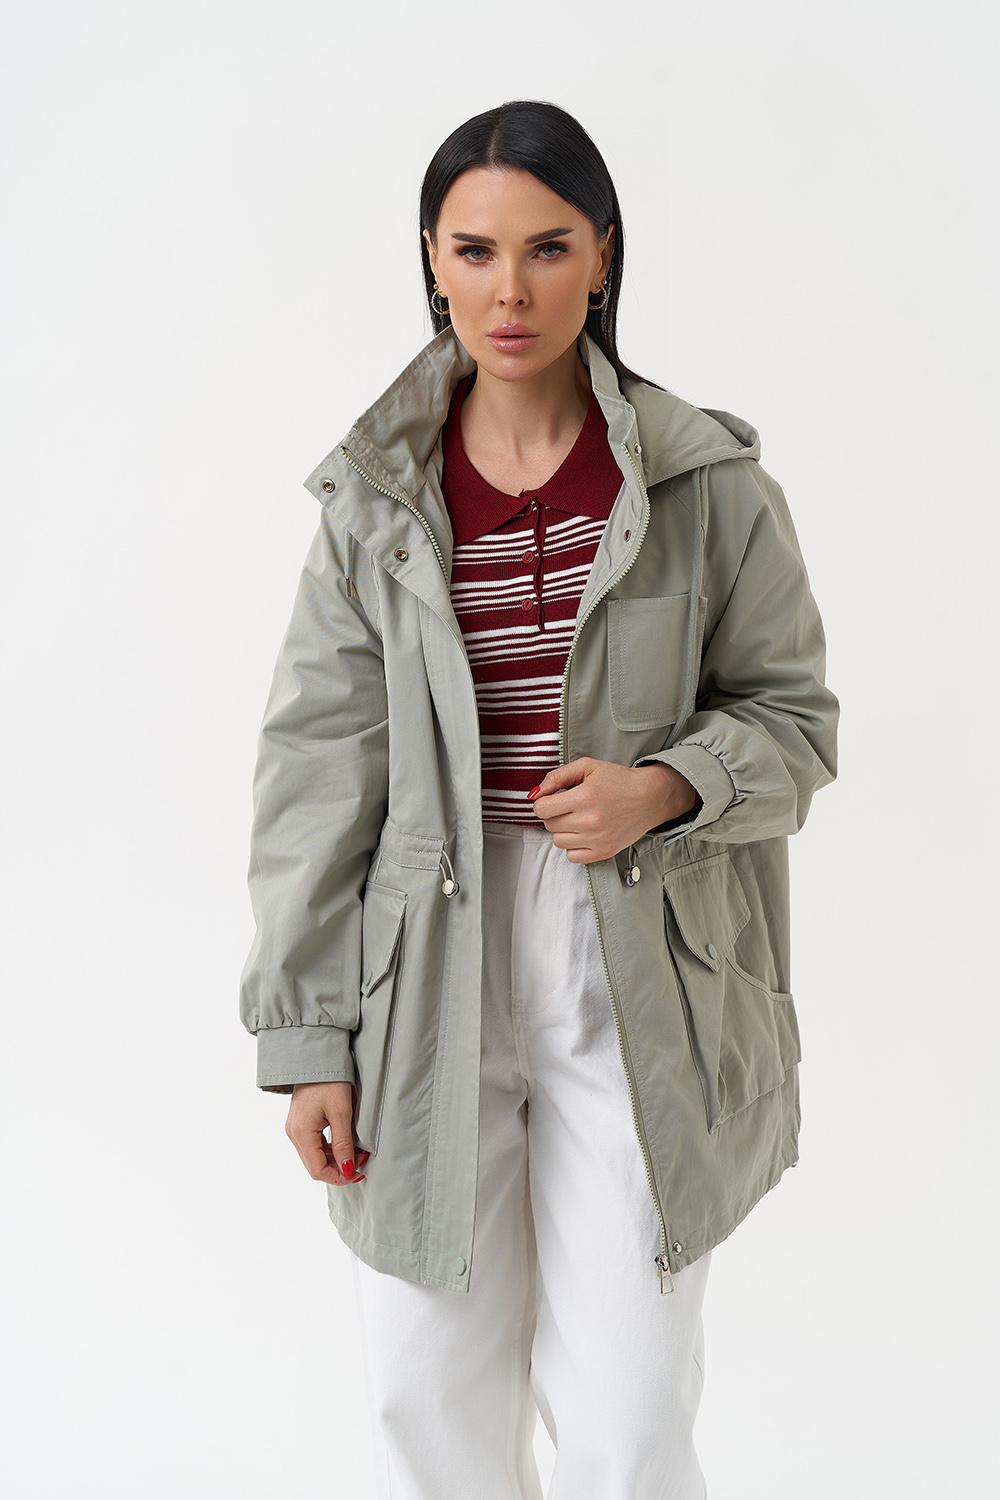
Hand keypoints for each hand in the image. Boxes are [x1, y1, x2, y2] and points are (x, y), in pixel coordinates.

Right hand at [285, 1081, 369, 1186]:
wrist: (317, 1057)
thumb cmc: (330, 1081)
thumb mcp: (341, 1112)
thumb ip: (343, 1144)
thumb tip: (347, 1170)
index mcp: (301, 1133)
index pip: (317, 1170)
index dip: (338, 1177)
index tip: (358, 1173)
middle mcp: (293, 1134)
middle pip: (315, 1165)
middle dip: (339, 1168)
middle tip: (361, 1161)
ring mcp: (295, 1128)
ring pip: (315, 1156)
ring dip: (335, 1159)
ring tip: (357, 1152)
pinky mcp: (300, 1122)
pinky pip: (314, 1144)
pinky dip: (330, 1149)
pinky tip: (346, 1144)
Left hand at [530, 758, 699, 863]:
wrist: (650, 797)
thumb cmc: (619, 780)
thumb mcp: (587, 767)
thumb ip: (557, 776)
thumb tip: (534, 794)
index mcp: (584, 797)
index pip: (542, 809)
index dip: (544, 802)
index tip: (554, 799)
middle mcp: (589, 821)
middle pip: (549, 825)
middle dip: (555, 814)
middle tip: (570, 806)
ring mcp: (597, 839)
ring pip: (558, 841)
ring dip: (563, 830)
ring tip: (578, 819)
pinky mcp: (604, 852)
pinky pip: (572, 857)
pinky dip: (574, 846)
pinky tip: (584, 833)